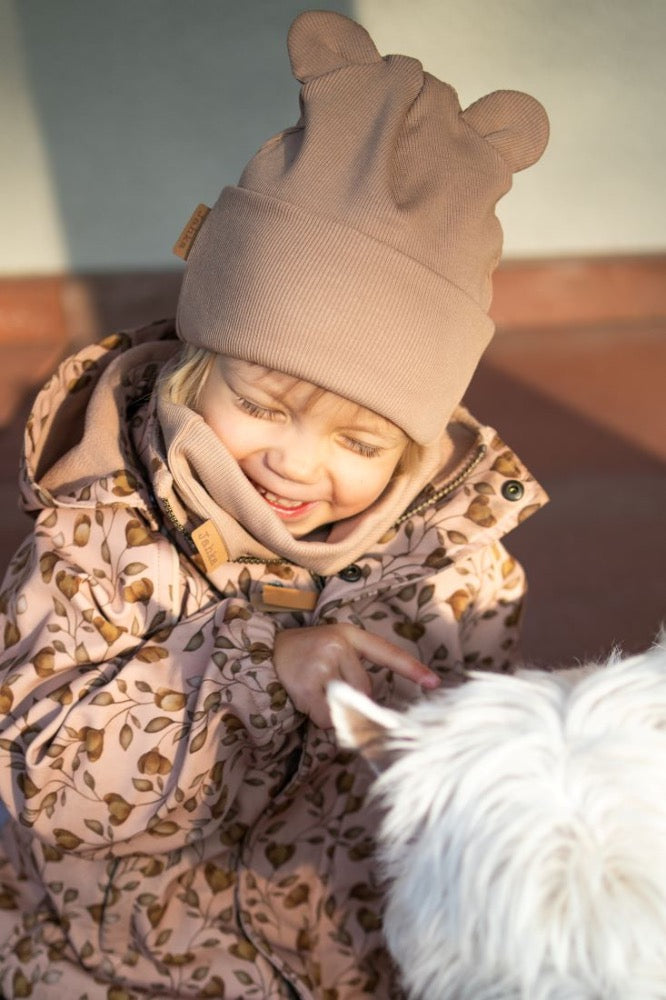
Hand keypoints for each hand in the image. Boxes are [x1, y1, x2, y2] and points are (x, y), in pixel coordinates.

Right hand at [273, 623, 439, 728]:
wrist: (264, 651)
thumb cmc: (306, 654)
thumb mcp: (333, 648)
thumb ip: (356, 669)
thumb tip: (373, 710)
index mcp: (350, 634)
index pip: (387, 652)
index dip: (411, 668)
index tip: (434, 682)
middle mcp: (339, 644)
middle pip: (364, 688)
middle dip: (349, 697)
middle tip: (325, 685)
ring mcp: (323, 662)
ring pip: (345, 704)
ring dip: (331, 709)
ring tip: (312, 690)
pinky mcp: (307, 682)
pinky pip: (325, 715)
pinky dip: (316, 716)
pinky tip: (304, 698)